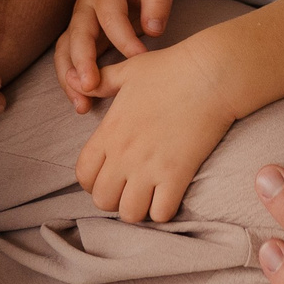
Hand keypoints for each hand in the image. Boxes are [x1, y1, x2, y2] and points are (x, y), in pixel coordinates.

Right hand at [54, 0, 178, 111]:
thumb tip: (153, 29)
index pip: (110, 14)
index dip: (123, 37)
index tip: (140, 57)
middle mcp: (85, 6)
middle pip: (77, 33)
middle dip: (82, 60)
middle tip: (91, 86)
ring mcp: (79, 23)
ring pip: (65, 50)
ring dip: (70, 78)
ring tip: (82, 105)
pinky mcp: (80, 40)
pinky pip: (68, 61)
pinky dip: (71, 83)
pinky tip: (82, 103)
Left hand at [74, 44, 233, 222]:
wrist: (210, 75)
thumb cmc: (169, 69)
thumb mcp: (127, 71)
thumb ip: (99, 83)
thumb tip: (74, 80)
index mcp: (109, 132)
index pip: (83, 175)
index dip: (92, 181)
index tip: (109, 174)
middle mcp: (124, 154)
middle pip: (103, 201)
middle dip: (114, 199)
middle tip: (130, 187)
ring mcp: (150, 168)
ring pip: (130, 214)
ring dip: (138, 208)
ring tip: (149, 195)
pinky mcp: (177, 175)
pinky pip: (161, 214)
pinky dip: (163, 211)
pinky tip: (170, 194)